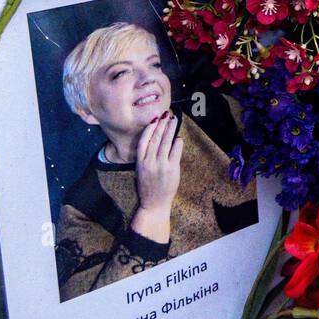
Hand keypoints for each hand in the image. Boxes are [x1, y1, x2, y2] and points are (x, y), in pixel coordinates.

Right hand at [131, 112, 182, 244]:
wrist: (154, 205)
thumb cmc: (148, 187)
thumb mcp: (142, 170)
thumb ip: (147, 157)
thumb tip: (156, 139)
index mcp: (140, 162)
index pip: (144, 141)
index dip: (149, 128)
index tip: (155, 119)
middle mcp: (149, 162)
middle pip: (156, 138)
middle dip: (162, 124)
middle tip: (166, 114)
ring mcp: (161, 165)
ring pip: (166, 142)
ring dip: (170, 129)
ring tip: (174, 120)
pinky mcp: (172, 169)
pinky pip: (175, 152)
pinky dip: (177, 143)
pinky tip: (179, 138)